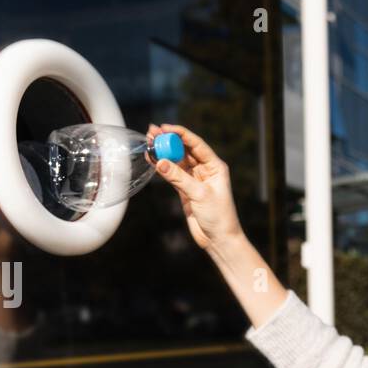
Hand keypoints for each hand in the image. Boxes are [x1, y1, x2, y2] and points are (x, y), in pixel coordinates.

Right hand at [148, 122, 243, 251]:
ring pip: (176, 160)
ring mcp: (194, 179)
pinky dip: (162, 166)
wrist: (218, 239)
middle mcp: (205, 170)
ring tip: (148, 142)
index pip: (196, 144)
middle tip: (152, 133)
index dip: (180, 134)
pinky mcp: (185, 189)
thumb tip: (160, 161)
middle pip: (184, 149)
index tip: (165, 128)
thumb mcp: (199, 194)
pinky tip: (151, 158)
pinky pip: (172, 173)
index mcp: (215, 166)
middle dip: (168, 140)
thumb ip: (179, 178)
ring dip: (163, 152)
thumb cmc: (218, 216)